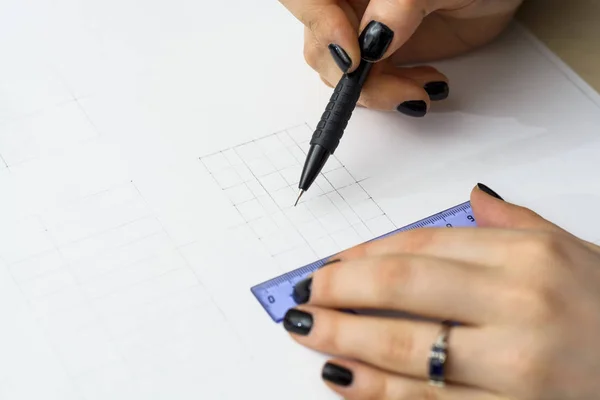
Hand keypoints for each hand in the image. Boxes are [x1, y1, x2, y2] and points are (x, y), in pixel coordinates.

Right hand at [279, 0, 522, 115]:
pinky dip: (391, 95)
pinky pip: (366, 85)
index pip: (306, 1)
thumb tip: (372, 38)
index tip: (355, 59)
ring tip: (420, 89)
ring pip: (340, 73)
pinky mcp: (380, 55)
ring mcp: (361, 30)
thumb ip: (402, 2)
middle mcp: (349, 3)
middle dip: (354, 78)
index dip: (322, 30)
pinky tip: (423, 86)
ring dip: (376, 92)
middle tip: (398, 90)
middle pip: (320, 46)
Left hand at [283, 184, 599, 398]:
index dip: (362, 255)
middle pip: (400, 287)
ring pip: (403, 347)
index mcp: (528, 255)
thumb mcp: (572, 253)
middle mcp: (519, 303)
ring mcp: (515, 365)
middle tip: (304, 294)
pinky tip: (343, 378)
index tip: (331, 264)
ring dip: (342, 338)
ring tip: (307, 331)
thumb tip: (474, 198)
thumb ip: (516, 224)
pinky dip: (375, 392)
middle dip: (339, 289)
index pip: (420, 245)